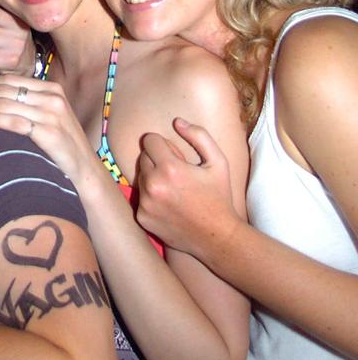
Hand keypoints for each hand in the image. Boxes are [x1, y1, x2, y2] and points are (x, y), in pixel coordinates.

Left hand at [0, 74, 96, 185]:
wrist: (85, 171)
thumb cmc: (61, 146)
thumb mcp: (47, 117)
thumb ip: (26, 105)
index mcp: (50, 89)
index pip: (9, 81)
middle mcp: (51, 97)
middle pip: (4, 90)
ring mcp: (51, 114)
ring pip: (5, 103)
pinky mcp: (49, 132)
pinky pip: (14, 122)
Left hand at [136, 118, 241, 260]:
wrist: (217, 238)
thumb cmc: (219, 197)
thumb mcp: (218, 162)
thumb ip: (198, 136)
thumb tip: (177, 122)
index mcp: (170, 168)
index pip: (149, 140)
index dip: (164, 145)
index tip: (176, 156)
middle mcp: (153, 185)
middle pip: (143, 157)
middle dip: (157, 160)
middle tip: (177, 174)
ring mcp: (145, 203)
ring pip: (140, 177)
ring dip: (153, 178)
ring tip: (174, 190)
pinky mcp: (142, 217)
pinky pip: (140, 197)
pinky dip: (151, 197)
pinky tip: (169, 205)